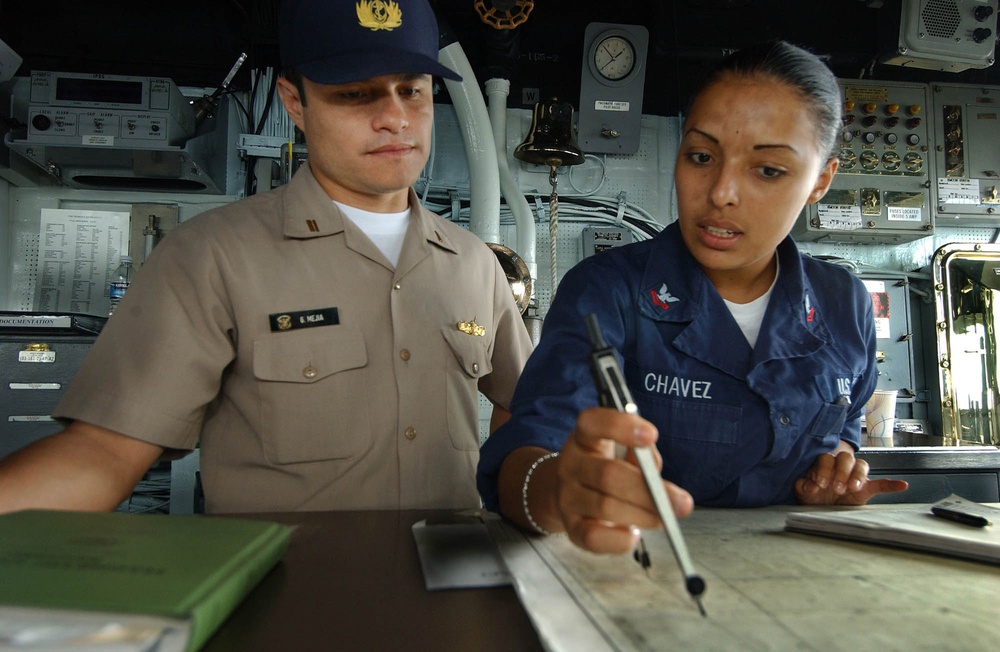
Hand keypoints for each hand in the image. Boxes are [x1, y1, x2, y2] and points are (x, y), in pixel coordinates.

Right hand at [555, 407, 693, 553]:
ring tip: (665, 518)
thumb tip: (656, 476)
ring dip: (643, 515)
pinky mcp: (570, 526)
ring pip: (605, 507)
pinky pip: (592, 537)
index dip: (620, 427)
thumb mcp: (624, 451)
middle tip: (682, 503)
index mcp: (584, 438)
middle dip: (649, 490)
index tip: (652, 435)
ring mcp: (567, 496)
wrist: (572, 492)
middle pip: (608, 474)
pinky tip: (633, 534)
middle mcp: (571, 464)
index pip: (592, 423)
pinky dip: (618, 540)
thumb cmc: (609, 466)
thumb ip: (642, 455)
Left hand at [795, 446, 907, 505]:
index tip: (820, 484)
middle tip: (836, 488)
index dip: (823, 470)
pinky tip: (902, 485)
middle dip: (841, 472)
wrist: (822, 507)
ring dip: (857, 476)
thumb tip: (807, 485)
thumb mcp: (804, 493)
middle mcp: (841, 466)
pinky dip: (891, 484)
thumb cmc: (814, 495)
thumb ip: (803, 487)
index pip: (827, 459)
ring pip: (861, 466)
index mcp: (825, 464)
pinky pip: (881, 483)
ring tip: (853, 488)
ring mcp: (855, 476)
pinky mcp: (866, 488)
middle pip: (845, 458)